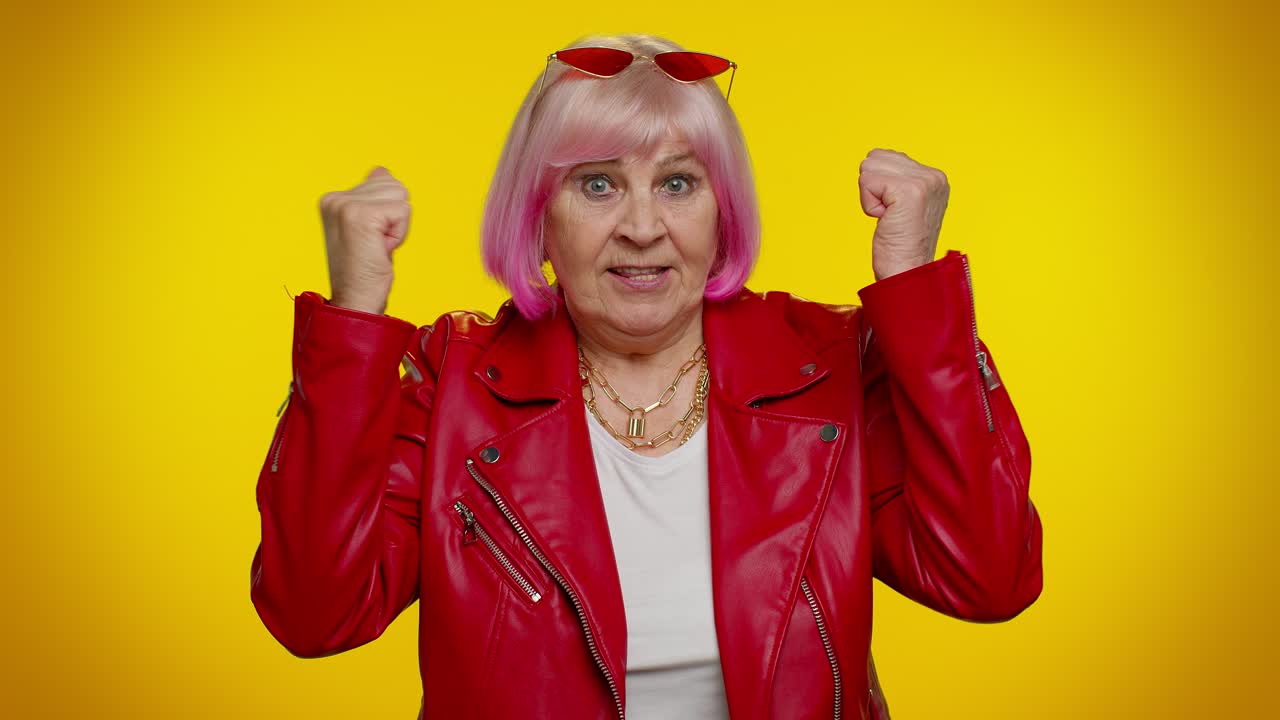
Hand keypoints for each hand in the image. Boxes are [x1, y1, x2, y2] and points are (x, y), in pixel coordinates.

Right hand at [319, 166, 411, 313]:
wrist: (354, 301)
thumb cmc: (363, 269)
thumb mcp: (367, 226)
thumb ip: (373, 197)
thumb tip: (382, 171)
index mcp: (333, 198)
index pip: (383, 180)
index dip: (388, 214)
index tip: (370, 237)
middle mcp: (335, 198)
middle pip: (394, 185)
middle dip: (394, 218)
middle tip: (375, 243)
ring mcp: (346, 205)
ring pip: (401, 197)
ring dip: (397, 226)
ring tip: (377, 246)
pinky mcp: (361, 215)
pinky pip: (403, 211)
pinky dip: (399, 234)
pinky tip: (381, 249)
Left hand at [858, 149, 949, 280]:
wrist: (908, 275)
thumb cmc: (900, 246)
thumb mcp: (904, 205)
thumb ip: (897, 179)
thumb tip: (874, 158)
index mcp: (935, 177)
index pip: (886, 156)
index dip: (880, 187)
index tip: (896, 213)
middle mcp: (934, 176)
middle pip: (875, 157)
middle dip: (874, 189)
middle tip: (891, 216)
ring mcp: (924, 182)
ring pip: (869, 168)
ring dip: (871, 197)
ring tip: (889, 218)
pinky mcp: (909, 191)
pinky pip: (867, 182)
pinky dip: (869, 205)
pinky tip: (886, 220)